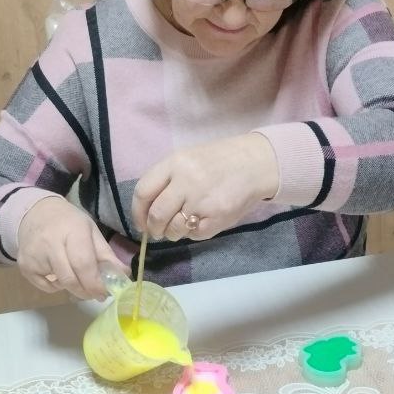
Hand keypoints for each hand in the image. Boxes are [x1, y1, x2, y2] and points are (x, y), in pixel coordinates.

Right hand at [16, 197, 129, 299]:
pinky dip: (57, 286)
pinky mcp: (25, 266)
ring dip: (74, 288)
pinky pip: (46, 287)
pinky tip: (59, 272)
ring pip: (60, 285)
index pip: (84, 264)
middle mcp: (50, 243)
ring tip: (78, 277)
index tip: (105, 292)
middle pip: (71, 279)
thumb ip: (106, 254)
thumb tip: (124, 276)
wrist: (34, 213)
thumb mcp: (90, 230)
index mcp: (72, 231)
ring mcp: (34, 256)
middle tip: (95, 294)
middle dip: (86, 291)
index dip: (95, 283)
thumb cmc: (68, 222)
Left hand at [132, 133, 278, 241]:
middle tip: (158, 231)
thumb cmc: (219, 161)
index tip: (141, 222)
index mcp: (175, 163)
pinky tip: (201, 222)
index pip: (143, 191)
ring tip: (182, 226)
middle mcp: (186, 181)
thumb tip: (147, 210)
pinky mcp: (217, 217)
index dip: (138, 212)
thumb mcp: (188, 159)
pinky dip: (193, 233)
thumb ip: (167, 180)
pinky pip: (195, 234)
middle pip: (156, 215)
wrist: (256, 163)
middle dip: (154, 228)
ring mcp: (202, 200)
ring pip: (174, 229)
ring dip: (173, 233)